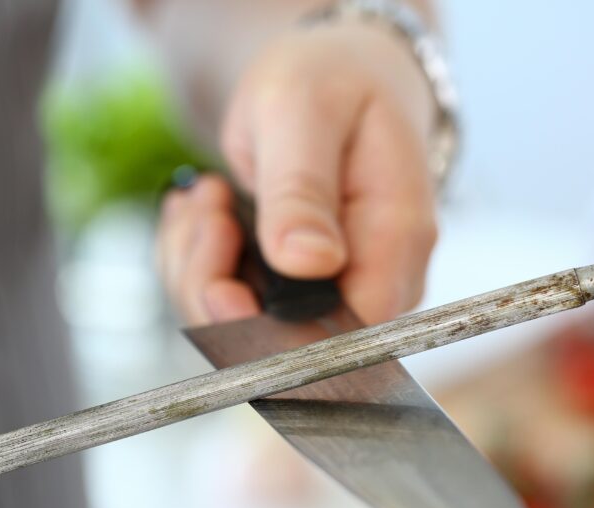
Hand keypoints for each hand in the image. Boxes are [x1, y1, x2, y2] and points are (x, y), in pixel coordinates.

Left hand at [158, 18, 437, 325]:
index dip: (270, 329)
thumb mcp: (304, 112)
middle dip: (215, 284)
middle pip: (283, 344)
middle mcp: (375, 281)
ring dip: (197, 267)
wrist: (334, 78)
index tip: (218, 274)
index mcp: (397, 239)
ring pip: (240, 332)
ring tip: (208, 195)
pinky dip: (196, 262)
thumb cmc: (330, 82)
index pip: (346, 333)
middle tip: (208, 204)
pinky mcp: (297, 295)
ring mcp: (336, 294)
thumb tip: (308, 264)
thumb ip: (302, 190)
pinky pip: (225, 308)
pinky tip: (207, 210)